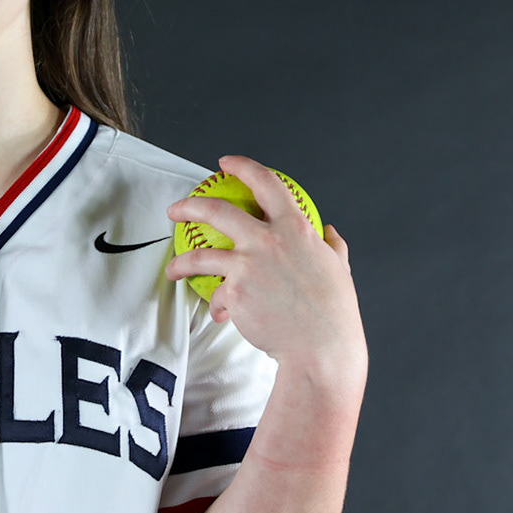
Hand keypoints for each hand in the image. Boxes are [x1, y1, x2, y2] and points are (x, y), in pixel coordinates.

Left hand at [165, 155, 366, 384]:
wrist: (321, 348)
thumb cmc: (334, 312)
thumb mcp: (339, 269)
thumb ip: (332, 246)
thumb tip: (329, 232)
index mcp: (295, 229)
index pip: (266, 183)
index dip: (243, 167)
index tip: (226, 163)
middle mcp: (268, 241)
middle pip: (217, 210)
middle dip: (189, 205)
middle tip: (176, 209)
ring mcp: (248, 267)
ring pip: (200, 256)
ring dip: (180, 261)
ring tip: (172, 269)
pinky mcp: (235, 294)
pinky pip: (218, 296)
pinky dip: (219, 306)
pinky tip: (221, 315)